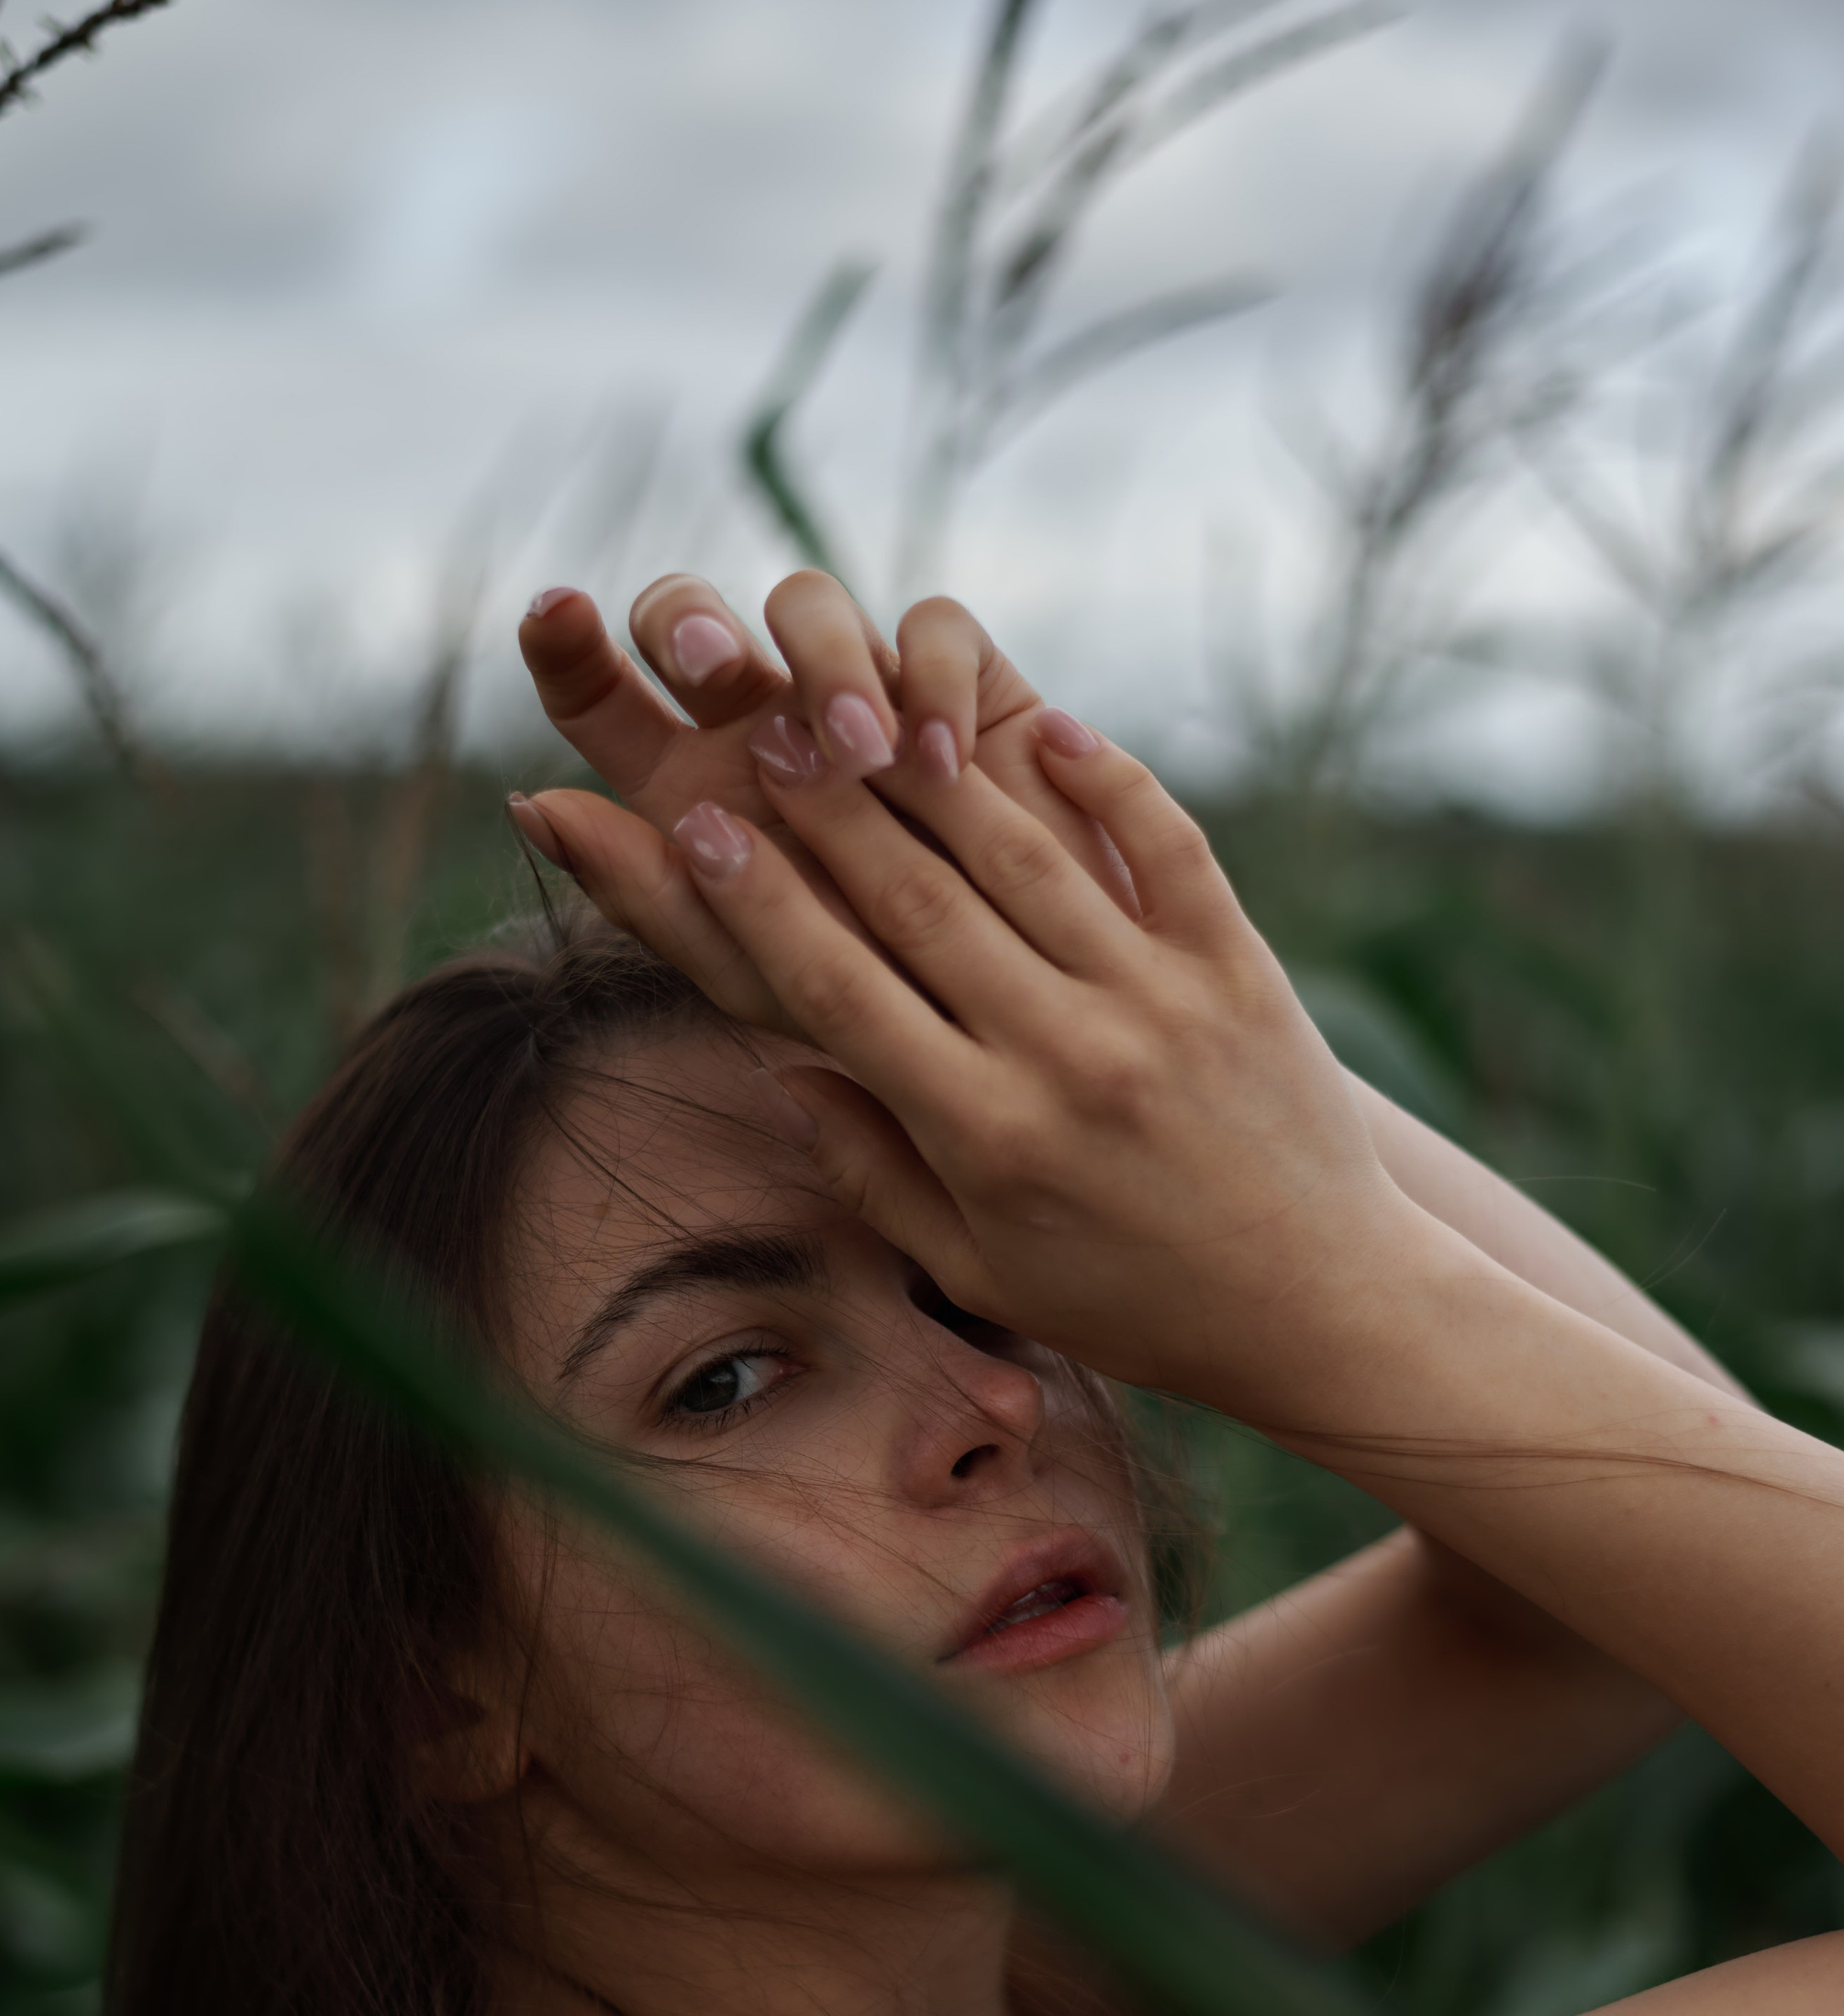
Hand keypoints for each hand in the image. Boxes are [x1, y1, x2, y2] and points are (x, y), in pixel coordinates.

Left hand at [511, 572, 1133, 1039]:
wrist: (1036, 1033)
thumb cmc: (883, 1016)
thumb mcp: (755, 969)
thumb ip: (648, 897)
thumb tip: (533, 806)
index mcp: (687, 791)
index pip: (598, 694)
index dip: (562, 643)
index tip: (550, 614)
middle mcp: (759, 726)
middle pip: (686, 614)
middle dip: (691, 623)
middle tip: (717, 671)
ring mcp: (859, 694)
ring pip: (806, 603)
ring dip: (824, 663)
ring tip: (862, 757)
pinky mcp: (965, 686)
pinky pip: (934, 627)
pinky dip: (931, 679)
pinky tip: (942, 763)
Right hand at [571, 701, 1417, 1411]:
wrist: (1322, 1306)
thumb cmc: (1132, 1302)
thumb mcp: (982, 1274)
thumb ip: (878, 1175)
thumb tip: (782, 1074)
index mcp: (986, 1136)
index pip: (840, 993)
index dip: (756, 902)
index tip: (694, 829)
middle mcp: (1066, 1057)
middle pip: (916, 902)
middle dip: (826, 811)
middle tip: (760, 731)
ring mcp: (1159, 1002)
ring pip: (1025, 857)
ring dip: (936, 775)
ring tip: (866, 709)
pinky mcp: (1238, 968)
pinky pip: (1163, 847)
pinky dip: (1107, 780)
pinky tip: (1043, 726)